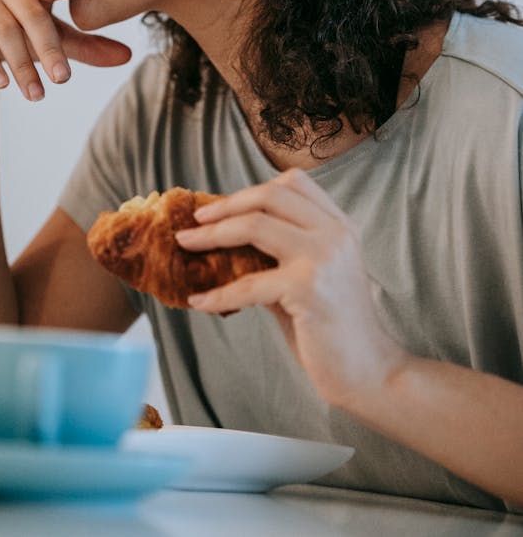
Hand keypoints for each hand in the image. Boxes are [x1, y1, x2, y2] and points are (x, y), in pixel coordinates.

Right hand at [0, 0, 131, 100]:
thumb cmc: (20, 33)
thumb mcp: (54, 38)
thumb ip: (88, 46)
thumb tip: (129, 57)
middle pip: (32, 15)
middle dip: (49, 49)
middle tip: (63, 80)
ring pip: (5, 31)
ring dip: (23, 66)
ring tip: (37, 95)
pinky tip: (3, 84)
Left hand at [175, 168, 407, 408]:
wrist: (370, 372)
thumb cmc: (334, 328)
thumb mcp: (310, 277)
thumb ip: (277, 255)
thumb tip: (226, 244)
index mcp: (339, 224)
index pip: (293, 182)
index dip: (251, 190)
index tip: (221, 206)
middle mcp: (335, 233)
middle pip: (270, 195)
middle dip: (225, 205)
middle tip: (196, 220)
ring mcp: (323, 257)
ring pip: (255, 225)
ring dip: (212, 235)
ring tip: (186, 245)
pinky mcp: (308, 288)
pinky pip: (248, 283)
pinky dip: (218, 293)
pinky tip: (198, 301)